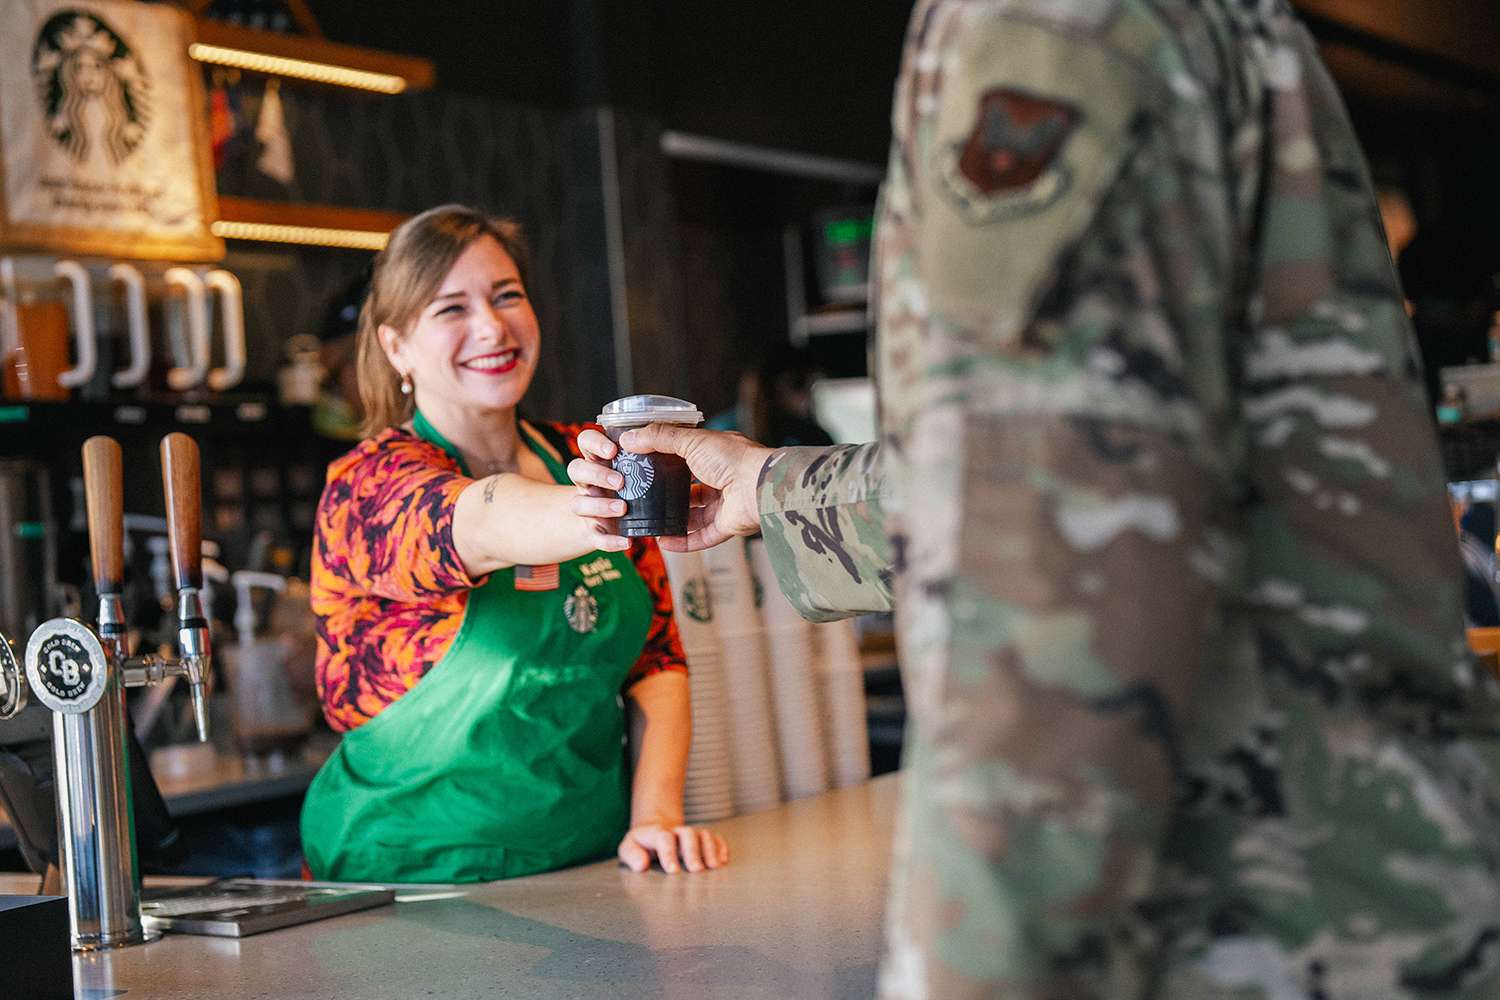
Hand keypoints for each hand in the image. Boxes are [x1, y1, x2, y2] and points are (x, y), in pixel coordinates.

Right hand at [571, 426, 771, 551]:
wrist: (758, 486)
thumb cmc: (733, 459)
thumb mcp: (691, 441)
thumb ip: (659, 438)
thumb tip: (629, 438)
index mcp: (716, 456)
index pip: (688, 459)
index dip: (667, 463)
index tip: (644, 468)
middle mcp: (721, 480)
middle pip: (691, 491)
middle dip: (668, 497)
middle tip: (643, 500)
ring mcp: (724, 505)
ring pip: (694, 517)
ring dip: (673, 522)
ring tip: (649, 523)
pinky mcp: (727, 526)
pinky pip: (702, 537)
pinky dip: (683, 542)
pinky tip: (663, 542)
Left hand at [617, 822, 729, 874]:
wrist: (654, 833)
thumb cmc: (641, 846)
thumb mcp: (628, 848)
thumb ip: (631, 855)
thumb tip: (641, 865)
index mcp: (656, 833)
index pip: (664, 838)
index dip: (668, 853)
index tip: (673, 871)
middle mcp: (676, 831)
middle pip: (688, 834)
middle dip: (693, 851)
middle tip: (696, 870)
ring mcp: (691, 835)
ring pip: (704, 835)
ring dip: (710, 850)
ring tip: (714, 867)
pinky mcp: (703, 840)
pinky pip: (716, 839)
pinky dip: (721, 848)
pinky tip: (722, 860)